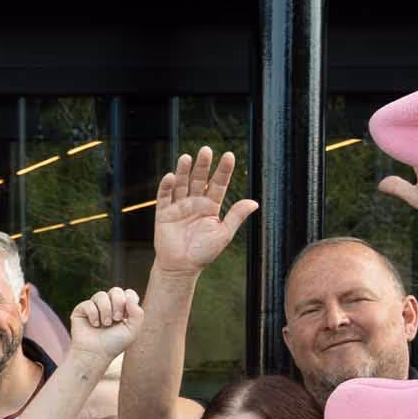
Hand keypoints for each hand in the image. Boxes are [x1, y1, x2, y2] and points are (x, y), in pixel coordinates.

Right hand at [67, 286, 145, 365]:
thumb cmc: (115, 344)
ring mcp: (94, 307)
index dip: (129, 302)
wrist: (96, 354)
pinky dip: (93, 314)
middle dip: (118, 304)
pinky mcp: (81, 310)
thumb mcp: (133, 330)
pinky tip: (94, 325)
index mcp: (122, 309)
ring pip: (101, 295)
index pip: (128, 293)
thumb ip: (138, 312)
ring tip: (105, 324)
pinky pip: (88, 303)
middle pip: (116, 290)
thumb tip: (128, 297)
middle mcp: (108, 306)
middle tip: (117, 319)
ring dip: (106, 310)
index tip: (126, 317)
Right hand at [149, 147, 254, 278]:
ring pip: (181, 184)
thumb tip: (254, 202)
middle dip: (203, 165)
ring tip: (186, 157)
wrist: (181, 268)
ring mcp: (178, 207)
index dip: (223, 170)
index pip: (218, 184)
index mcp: (211, 206)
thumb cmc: (203, 253)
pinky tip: (170, 176)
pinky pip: (164, 197)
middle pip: (199, 179)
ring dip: (183, 171)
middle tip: (206, 150)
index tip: (229, 156)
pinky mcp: (163, 213)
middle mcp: (195, 203)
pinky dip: (166, 186)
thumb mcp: (223, 234)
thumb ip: (236, 216)